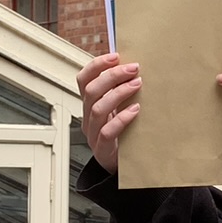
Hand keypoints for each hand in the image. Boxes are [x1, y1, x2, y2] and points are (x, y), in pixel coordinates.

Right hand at [77, 52, 140, 173]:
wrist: (124, 167)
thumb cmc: (124, 133)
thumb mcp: (119, 109)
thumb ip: (121, 90)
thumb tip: (134, 66)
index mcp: (89, 104)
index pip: (84, 80)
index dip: (97, 66)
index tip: (115, 56)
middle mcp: (88, 117)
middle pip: (91, 91)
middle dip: (112, 76)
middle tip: (133, 68)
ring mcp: (93, 134)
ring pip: (98, 109)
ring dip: (118, 93)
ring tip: (137, 85)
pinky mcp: (103, 149)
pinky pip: (108, 132)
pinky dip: (122, 118)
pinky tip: (136, 110)